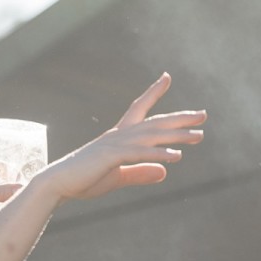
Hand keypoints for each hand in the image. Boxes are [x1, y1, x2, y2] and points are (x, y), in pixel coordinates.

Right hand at [36, 73, 205, 202]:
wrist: (57, 183)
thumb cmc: (84, 179)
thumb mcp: (118, 177)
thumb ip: (140, 173)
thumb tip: (164, 172)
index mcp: (119, 137)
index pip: (139, 108)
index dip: (153, 92)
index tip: (167, 77)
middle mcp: (119, 135)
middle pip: (154, 121)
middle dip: (179, 117)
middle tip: (203, 114)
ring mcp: (115, 144)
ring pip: (151, 136)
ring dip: (176, 135)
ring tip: (198, 136)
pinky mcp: (111, 157)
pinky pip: (139, 153)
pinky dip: (158, 153)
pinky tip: (176, 156)